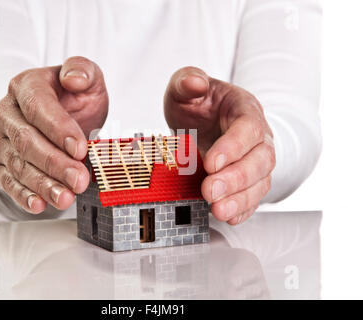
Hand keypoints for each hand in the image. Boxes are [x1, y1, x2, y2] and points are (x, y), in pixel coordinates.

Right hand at [0, 57, 107, 212]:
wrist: (60, 120)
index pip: (38, 107)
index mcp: (26, 86)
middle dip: (55, 163)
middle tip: (79, 180)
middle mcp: (7, 113)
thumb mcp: (88, 79)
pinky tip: (39, 204)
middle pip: (27, 141)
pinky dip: (23, 196)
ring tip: (65, 198)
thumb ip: (83, 71)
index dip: (59, 129)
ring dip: (43, 184)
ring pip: (19, 165)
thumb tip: (74, 78)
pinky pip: (8, 182)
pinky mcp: (1, 163)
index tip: (80, 149)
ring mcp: (1, 140)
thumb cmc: (74, 100)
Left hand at [164, 67, 274, 224]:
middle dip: (236, 178)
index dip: (233, 147)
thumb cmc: (197, 104)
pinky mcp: (249, 180)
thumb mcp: (185, 87)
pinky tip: (229, 215)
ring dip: (241, 198)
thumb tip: (195, 82)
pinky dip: (243, 208)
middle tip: (210, 190)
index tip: (210, 162)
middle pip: (261, 159)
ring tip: (218, 209)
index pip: (249, 128)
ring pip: (261, 181)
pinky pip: (254, 196)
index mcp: (244, 109)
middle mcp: (257, 136)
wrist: (203, 119)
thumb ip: (187, 81)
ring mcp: (255, 160)